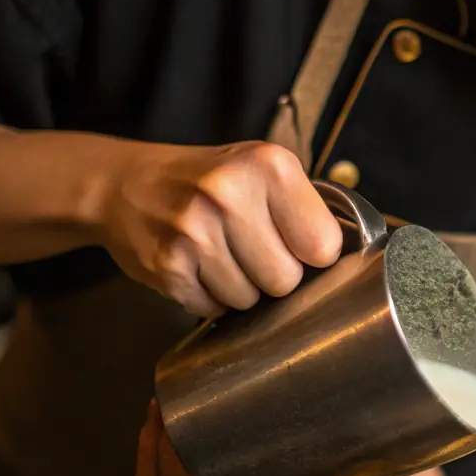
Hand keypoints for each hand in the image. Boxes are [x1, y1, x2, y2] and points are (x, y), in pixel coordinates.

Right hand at [94, 140, 342, 316]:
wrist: (124, 185)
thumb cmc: (208, 181)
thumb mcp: (261, 169)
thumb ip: (306, 207)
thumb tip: (352, 262)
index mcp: (268, 166)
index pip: (324, 246)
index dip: (313, 254)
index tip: (295, 242)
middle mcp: (229, 195)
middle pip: (287, 280)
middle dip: (275, 275)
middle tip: (251, 249)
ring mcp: (194, 232)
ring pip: (251, 301)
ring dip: (241, 288)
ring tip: (221, 254)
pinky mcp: (167, 267)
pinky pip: (214, 308)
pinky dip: (210, 296)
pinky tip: (197, 265)